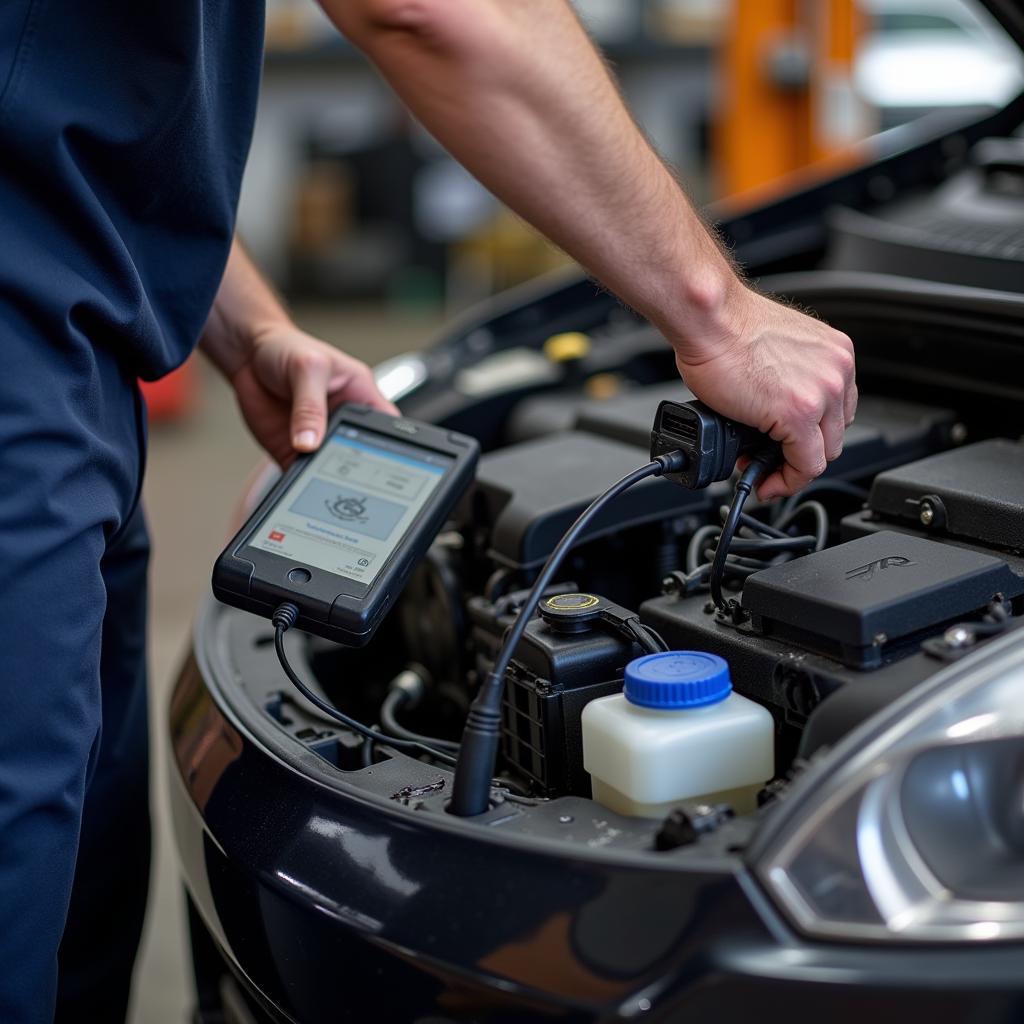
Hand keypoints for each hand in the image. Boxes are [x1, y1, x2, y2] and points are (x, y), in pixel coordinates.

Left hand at [228, 323, 397, 466]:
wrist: (246, 355)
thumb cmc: (286, 348)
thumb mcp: (307, 368)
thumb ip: (310, 406)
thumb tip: (310, 442)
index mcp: (361, 397)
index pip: (388, 428)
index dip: (392, 447)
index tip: (382, 461)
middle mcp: (342, 421)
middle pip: (362, 455)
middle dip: (356, 468)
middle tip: (344, 473)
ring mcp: (319, 439)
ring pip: (332, 469)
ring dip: (325, 476)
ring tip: (317, 479)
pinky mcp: (293, 451)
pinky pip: (302, 473)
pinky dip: (299, 482)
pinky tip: (297, 482)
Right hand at [672, 286, 856, 499]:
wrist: (709, 317)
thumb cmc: (724, 325)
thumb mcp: (774, 350)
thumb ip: (786, 379)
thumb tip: (770, 410)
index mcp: (833, 353)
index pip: (837, 410)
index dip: (811, 435)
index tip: (787, 446)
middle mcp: (837, 371)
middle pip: (833, 434)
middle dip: (800, 453)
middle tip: (768, 459)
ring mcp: (822, 393)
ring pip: (822, 454)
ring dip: (792, 467)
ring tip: (763, 470)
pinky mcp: (799, 415)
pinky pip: (805, 466)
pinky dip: (786, 481)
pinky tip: (765, 480)